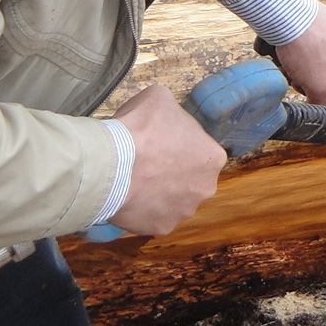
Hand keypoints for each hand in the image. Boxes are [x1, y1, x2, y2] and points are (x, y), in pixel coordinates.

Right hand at [107, 84, 226, 235]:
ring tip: (135, 181)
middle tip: (146, 164)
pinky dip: (143, 210)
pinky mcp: (162, 227)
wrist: (112, 165)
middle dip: (171, 172)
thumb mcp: (158, 98)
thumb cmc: (139, 128)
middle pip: (188, 178)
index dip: (177, 144)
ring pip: (172, 199)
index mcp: (212, 157)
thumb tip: (164, 113)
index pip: (198, 150)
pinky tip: (129, 198)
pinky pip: (153, 217)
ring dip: (159, 192)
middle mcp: (206, 188)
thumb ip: (169, 108)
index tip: (158, 143)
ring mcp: (184, 211)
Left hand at [273, 3, 325, 104]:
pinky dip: (308, 50)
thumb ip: (325, 105)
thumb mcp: (319, 86)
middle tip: (306, 81)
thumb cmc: (307, 47)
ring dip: (313, 66)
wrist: (286, 15)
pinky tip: (294, 52)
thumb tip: (324, 113)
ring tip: (296, 66)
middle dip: (323, 80)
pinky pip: (321, 42)